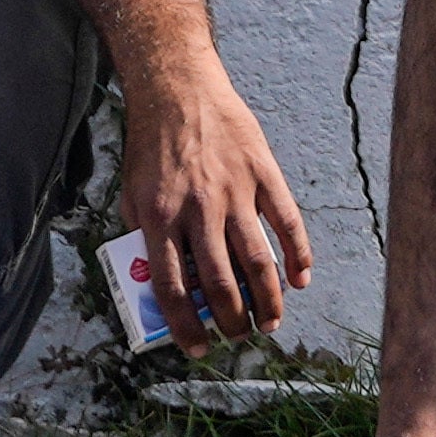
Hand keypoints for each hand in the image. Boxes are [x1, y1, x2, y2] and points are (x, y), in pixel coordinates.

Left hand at [112, 52, 318, 350]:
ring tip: (270, 323)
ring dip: (267, 300)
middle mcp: (198, 209)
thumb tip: (168, 279)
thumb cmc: (152, 145)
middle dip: (233, 321)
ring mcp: (234, 191)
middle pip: (220, 283)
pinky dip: (297, 254)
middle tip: (238, 336)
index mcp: (160, 218)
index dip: (186, 326)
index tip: (198, 348)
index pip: (173, 289)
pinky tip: (301, 279)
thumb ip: (148, 235)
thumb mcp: (134, 194)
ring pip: (256, 260)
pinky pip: (285, 220)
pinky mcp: (262, 172)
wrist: (178, 89)